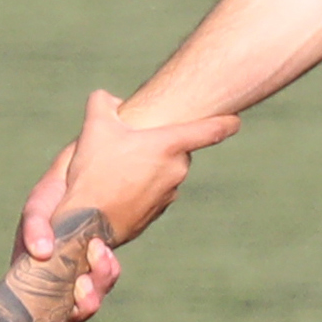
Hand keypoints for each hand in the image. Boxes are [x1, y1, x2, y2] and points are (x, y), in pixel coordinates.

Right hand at [10, 138, 123, 321]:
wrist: (97, 160)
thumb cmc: (61, 180)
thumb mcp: (44, 198)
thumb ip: (37, 225)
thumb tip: (41, 253)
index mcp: (30, 261)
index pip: (33, 305)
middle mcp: (51, 269)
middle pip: (67, 306)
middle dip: (82, 306)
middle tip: (86, 288)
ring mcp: (74, 264)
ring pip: (88, 293)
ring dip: (98, 285)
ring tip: (102, 256)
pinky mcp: (95, 256)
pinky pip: (102, 275)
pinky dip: (106, 273)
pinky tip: (106, 258)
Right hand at [49, 89, 240, 248]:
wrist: (85, 222)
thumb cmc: (93, 171)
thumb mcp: (95, 127)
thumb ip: (103, 103)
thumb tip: (109, 98)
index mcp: (170, 146)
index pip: (210, 130)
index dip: (226, 123)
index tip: (236, 121)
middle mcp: (177, 169)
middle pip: (176, 149)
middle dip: (158, 145)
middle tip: (129, 146)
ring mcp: (170, 193)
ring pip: (163, 171)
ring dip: (147, 168)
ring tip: (116, 170)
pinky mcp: (158, 211)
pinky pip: (154, 191)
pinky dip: (141, 187)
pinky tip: (116, 188)